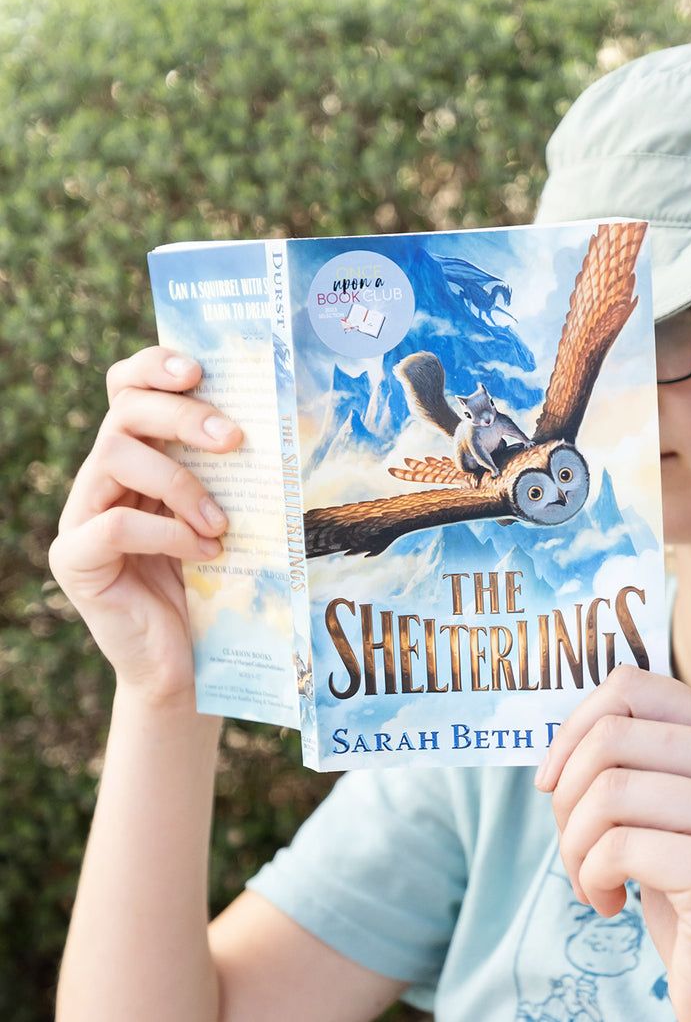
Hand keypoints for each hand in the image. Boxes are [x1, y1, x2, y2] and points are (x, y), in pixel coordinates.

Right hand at [49, 346, 242, 707]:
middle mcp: (102, 478)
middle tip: (234, 438)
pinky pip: (113, 524)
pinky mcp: (75, 560)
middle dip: (182, 416)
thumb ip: (229, 472)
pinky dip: (167, 532)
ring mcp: (81, 517)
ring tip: (221, 523)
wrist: (189, 661)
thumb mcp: (226, 514)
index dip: (154, 367)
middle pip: (125, 412)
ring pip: (114, 456)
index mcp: (139, 457)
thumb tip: (278, 423)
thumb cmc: (217, 582)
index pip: (128, 389)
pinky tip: (205, 551)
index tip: (199, 368)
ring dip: (181, 482)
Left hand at [535, 666, 690, 1021]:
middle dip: (566, 795)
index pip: (632, 685)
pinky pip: (616, 847)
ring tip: (590, 879)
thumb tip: (558, 727)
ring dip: (574, 845)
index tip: (552, 780)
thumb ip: (634, 757)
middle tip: (573, 846)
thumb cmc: (689, 897)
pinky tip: (609, 904)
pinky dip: (591, 877)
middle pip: (611, 736)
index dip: (574, 726)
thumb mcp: (664, 810)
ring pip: (606, 791)